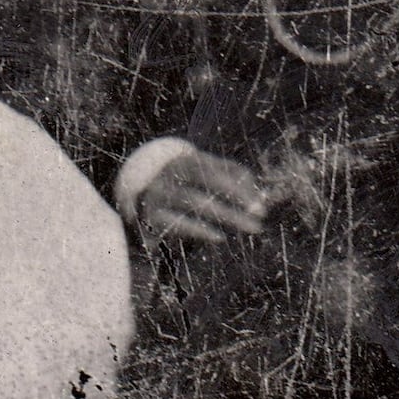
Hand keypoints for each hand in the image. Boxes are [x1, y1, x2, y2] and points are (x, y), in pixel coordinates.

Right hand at [137, 148, 267, 244]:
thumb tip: (261, 196)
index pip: (216, 170)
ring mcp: (158, 194)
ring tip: (246, 228)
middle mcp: (170, 174)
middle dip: (235, 202)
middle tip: (259, 218)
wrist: (137, 202)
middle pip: (206, 183)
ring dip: (224, 216)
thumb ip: (233, 179)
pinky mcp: (149, 216)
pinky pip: (177, 223)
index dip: (240, 186)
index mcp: (185, 161)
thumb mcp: (205, 178)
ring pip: (194, 201)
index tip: (261, 206)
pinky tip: (219, 237)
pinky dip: (199, 230)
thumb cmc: (182, 189)